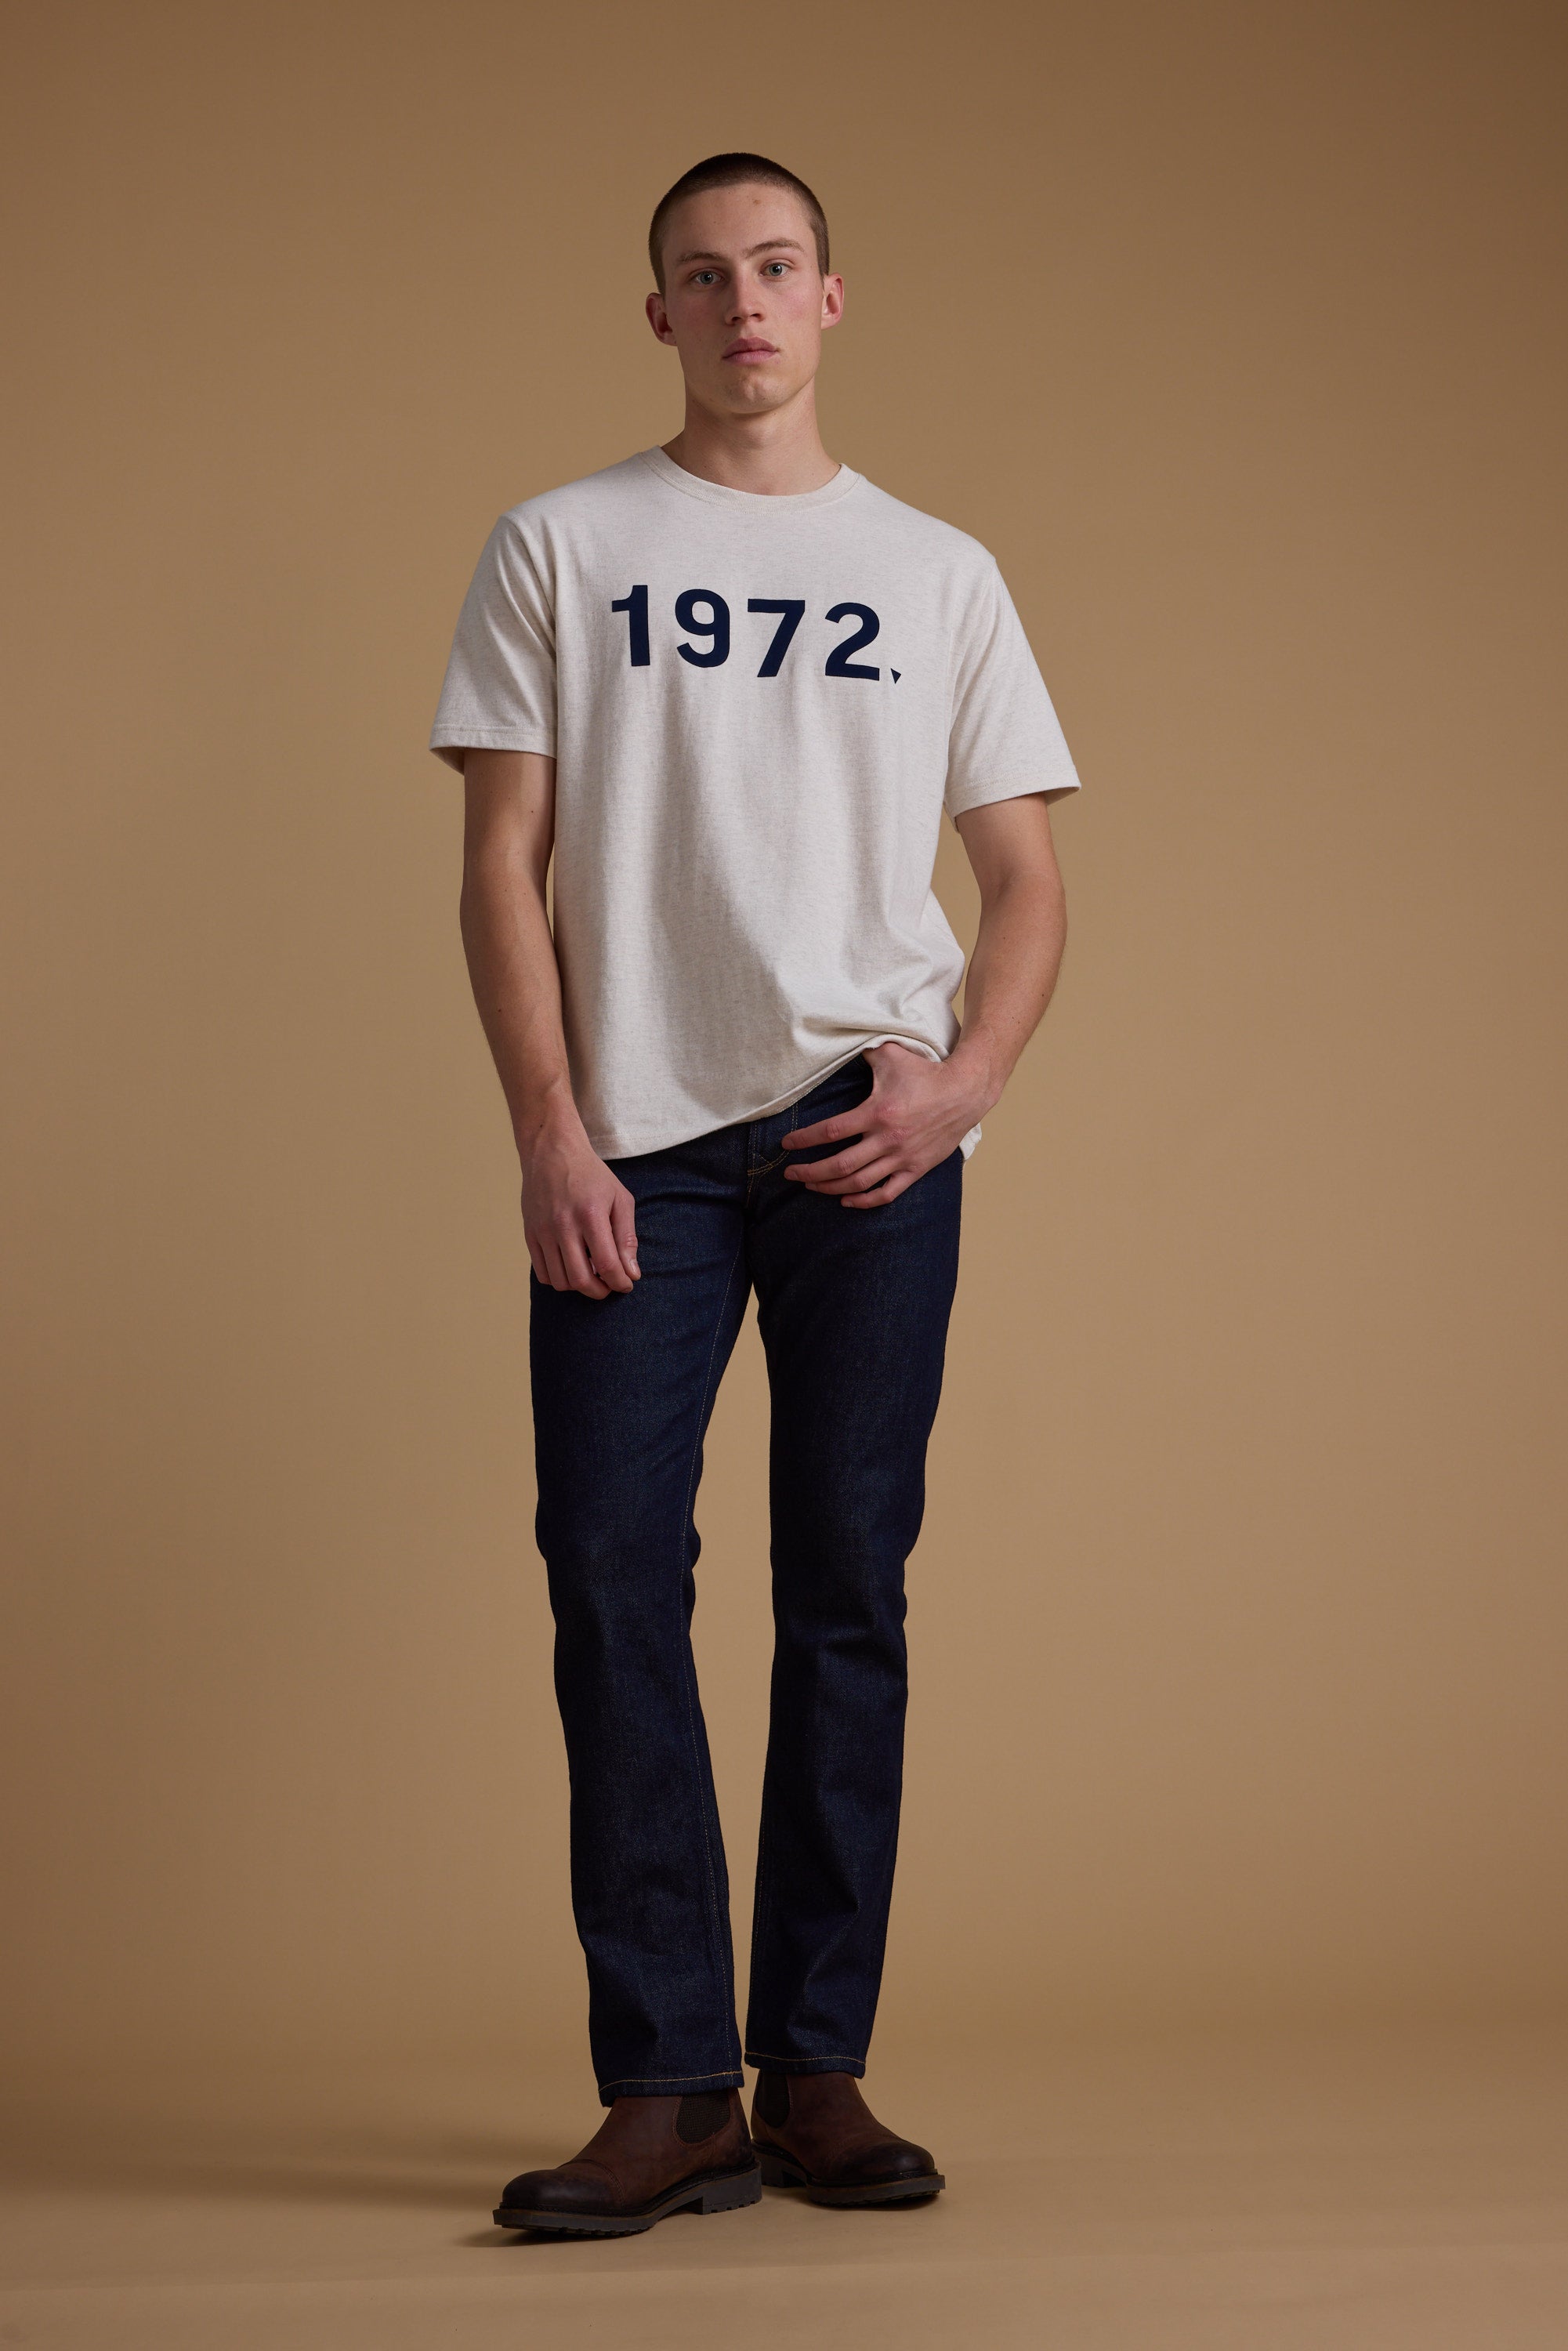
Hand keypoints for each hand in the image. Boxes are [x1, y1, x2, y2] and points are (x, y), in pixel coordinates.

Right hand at [519, 1109, 639, 1295]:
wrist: (552, 1152)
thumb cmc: (591, 1175)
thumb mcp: (620, 1199)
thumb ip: (627, 1237)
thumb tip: (632, 1274)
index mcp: (590, 1214)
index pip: (607, 1264)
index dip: (620, 1282)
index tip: (626, 1285)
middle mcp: (563, 1225)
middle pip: (581, 1279)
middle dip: (600, 1292)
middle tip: (609, 1287)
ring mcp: (543, 1231)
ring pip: (560, 1281)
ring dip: (579, 1288)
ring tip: (591, 1277)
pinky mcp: (530, 1234)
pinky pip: (542, 1272)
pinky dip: (559, 1280)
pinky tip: (572, 1268)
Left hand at [780, 1042, 988, 1207]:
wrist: (965, 1092)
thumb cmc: (926, 1073)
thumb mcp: (891, 1055)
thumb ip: (863, 1053)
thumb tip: (837, 1042)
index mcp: (877, 1113)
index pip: (831, 1132)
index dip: (804, 1140)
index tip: (787, 1145)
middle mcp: (888, 1139)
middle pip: (840, 1165)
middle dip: (810, 1172)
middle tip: (790, 1174)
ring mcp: (902, 1158)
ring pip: (859, 1183)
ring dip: (830, 1188)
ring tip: (811, 1186)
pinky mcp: (916, 1169)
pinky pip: (887, 1193)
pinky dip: (864, 1201)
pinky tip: (846, 1201)